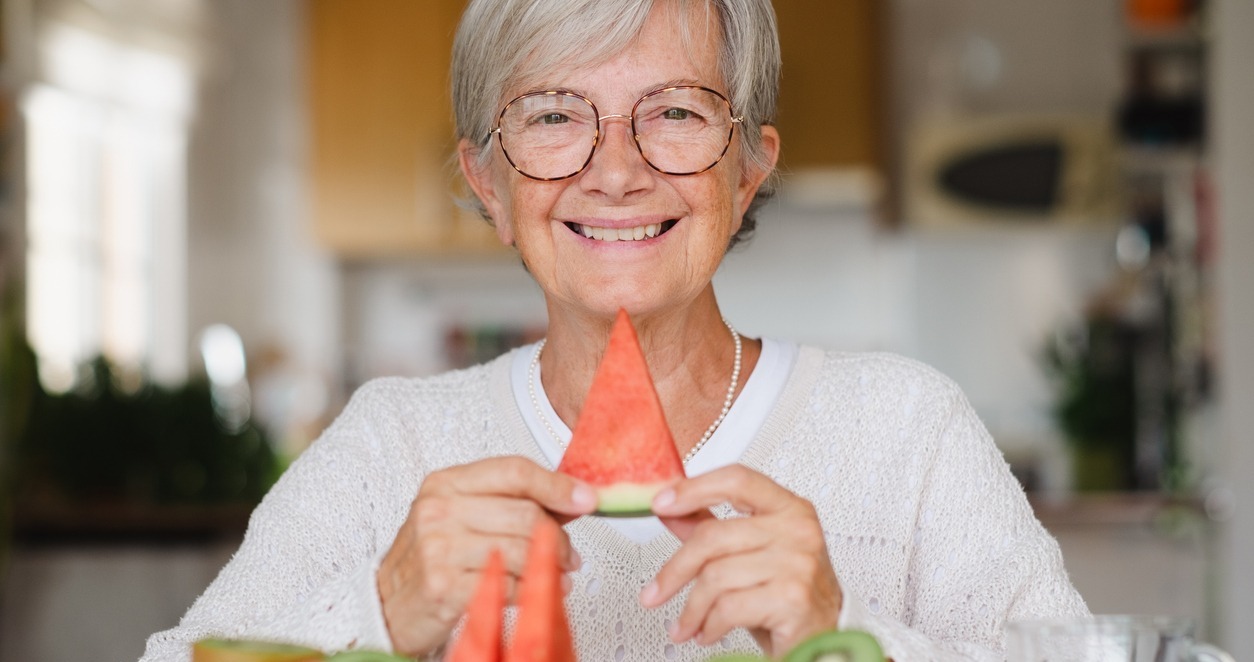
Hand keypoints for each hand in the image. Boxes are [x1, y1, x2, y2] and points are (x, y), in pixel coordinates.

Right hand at [378, 456, 596, 656]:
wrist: (387, 604)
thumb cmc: (435, 557)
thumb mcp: (463, 515)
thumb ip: (511, 502)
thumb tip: (573, 496)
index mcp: (446, 482)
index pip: (514, 471)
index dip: (557, 485)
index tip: (586, 499)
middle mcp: (439, 509)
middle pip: (524, 513)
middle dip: (557, 536)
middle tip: (570, 553)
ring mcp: (438, 548)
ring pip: (521, 549)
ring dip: (550, 565)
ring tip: (559, 573)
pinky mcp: (444, 586)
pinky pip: (508, 584)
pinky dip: (531, 589)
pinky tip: (538, 590)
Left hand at [640, 464, 842, 655]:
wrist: (826, 641)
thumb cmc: (789, 597)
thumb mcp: (750, 556)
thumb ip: (713, 527)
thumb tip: (671, 510)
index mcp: (789, 508)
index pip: (736, 480)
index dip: (693, 488)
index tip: (660, 503)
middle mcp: (798, 530)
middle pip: (714, 535)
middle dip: (675, 570)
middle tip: (654, 592)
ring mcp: (798, 563)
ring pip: (716, 576)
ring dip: (692, 609)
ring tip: (686, 624)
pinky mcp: (792, 599)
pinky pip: (729, 607)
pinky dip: (709, 625)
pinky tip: (708, 632)